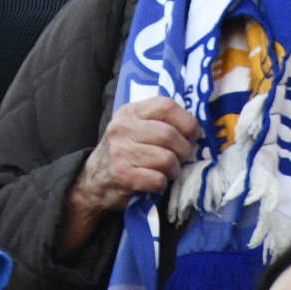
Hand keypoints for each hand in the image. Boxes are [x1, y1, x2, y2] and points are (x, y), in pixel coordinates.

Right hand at [65, 98, 201, 246]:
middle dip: (184, 150)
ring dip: (174, 169)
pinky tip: (155, 182)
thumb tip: (195, 127)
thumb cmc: (124, 151)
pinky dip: (162, 184)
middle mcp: (123, 128)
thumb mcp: (134, 126)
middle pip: (169, 135)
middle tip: (183, 157)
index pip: (166, 106)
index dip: (187, 120)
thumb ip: (158, 120)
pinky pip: (158, 179)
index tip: (194, 133)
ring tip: (168, 171)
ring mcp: (121, 152)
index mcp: (130, 112)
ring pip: (167, 159)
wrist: (94, 181)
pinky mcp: (122, 176)